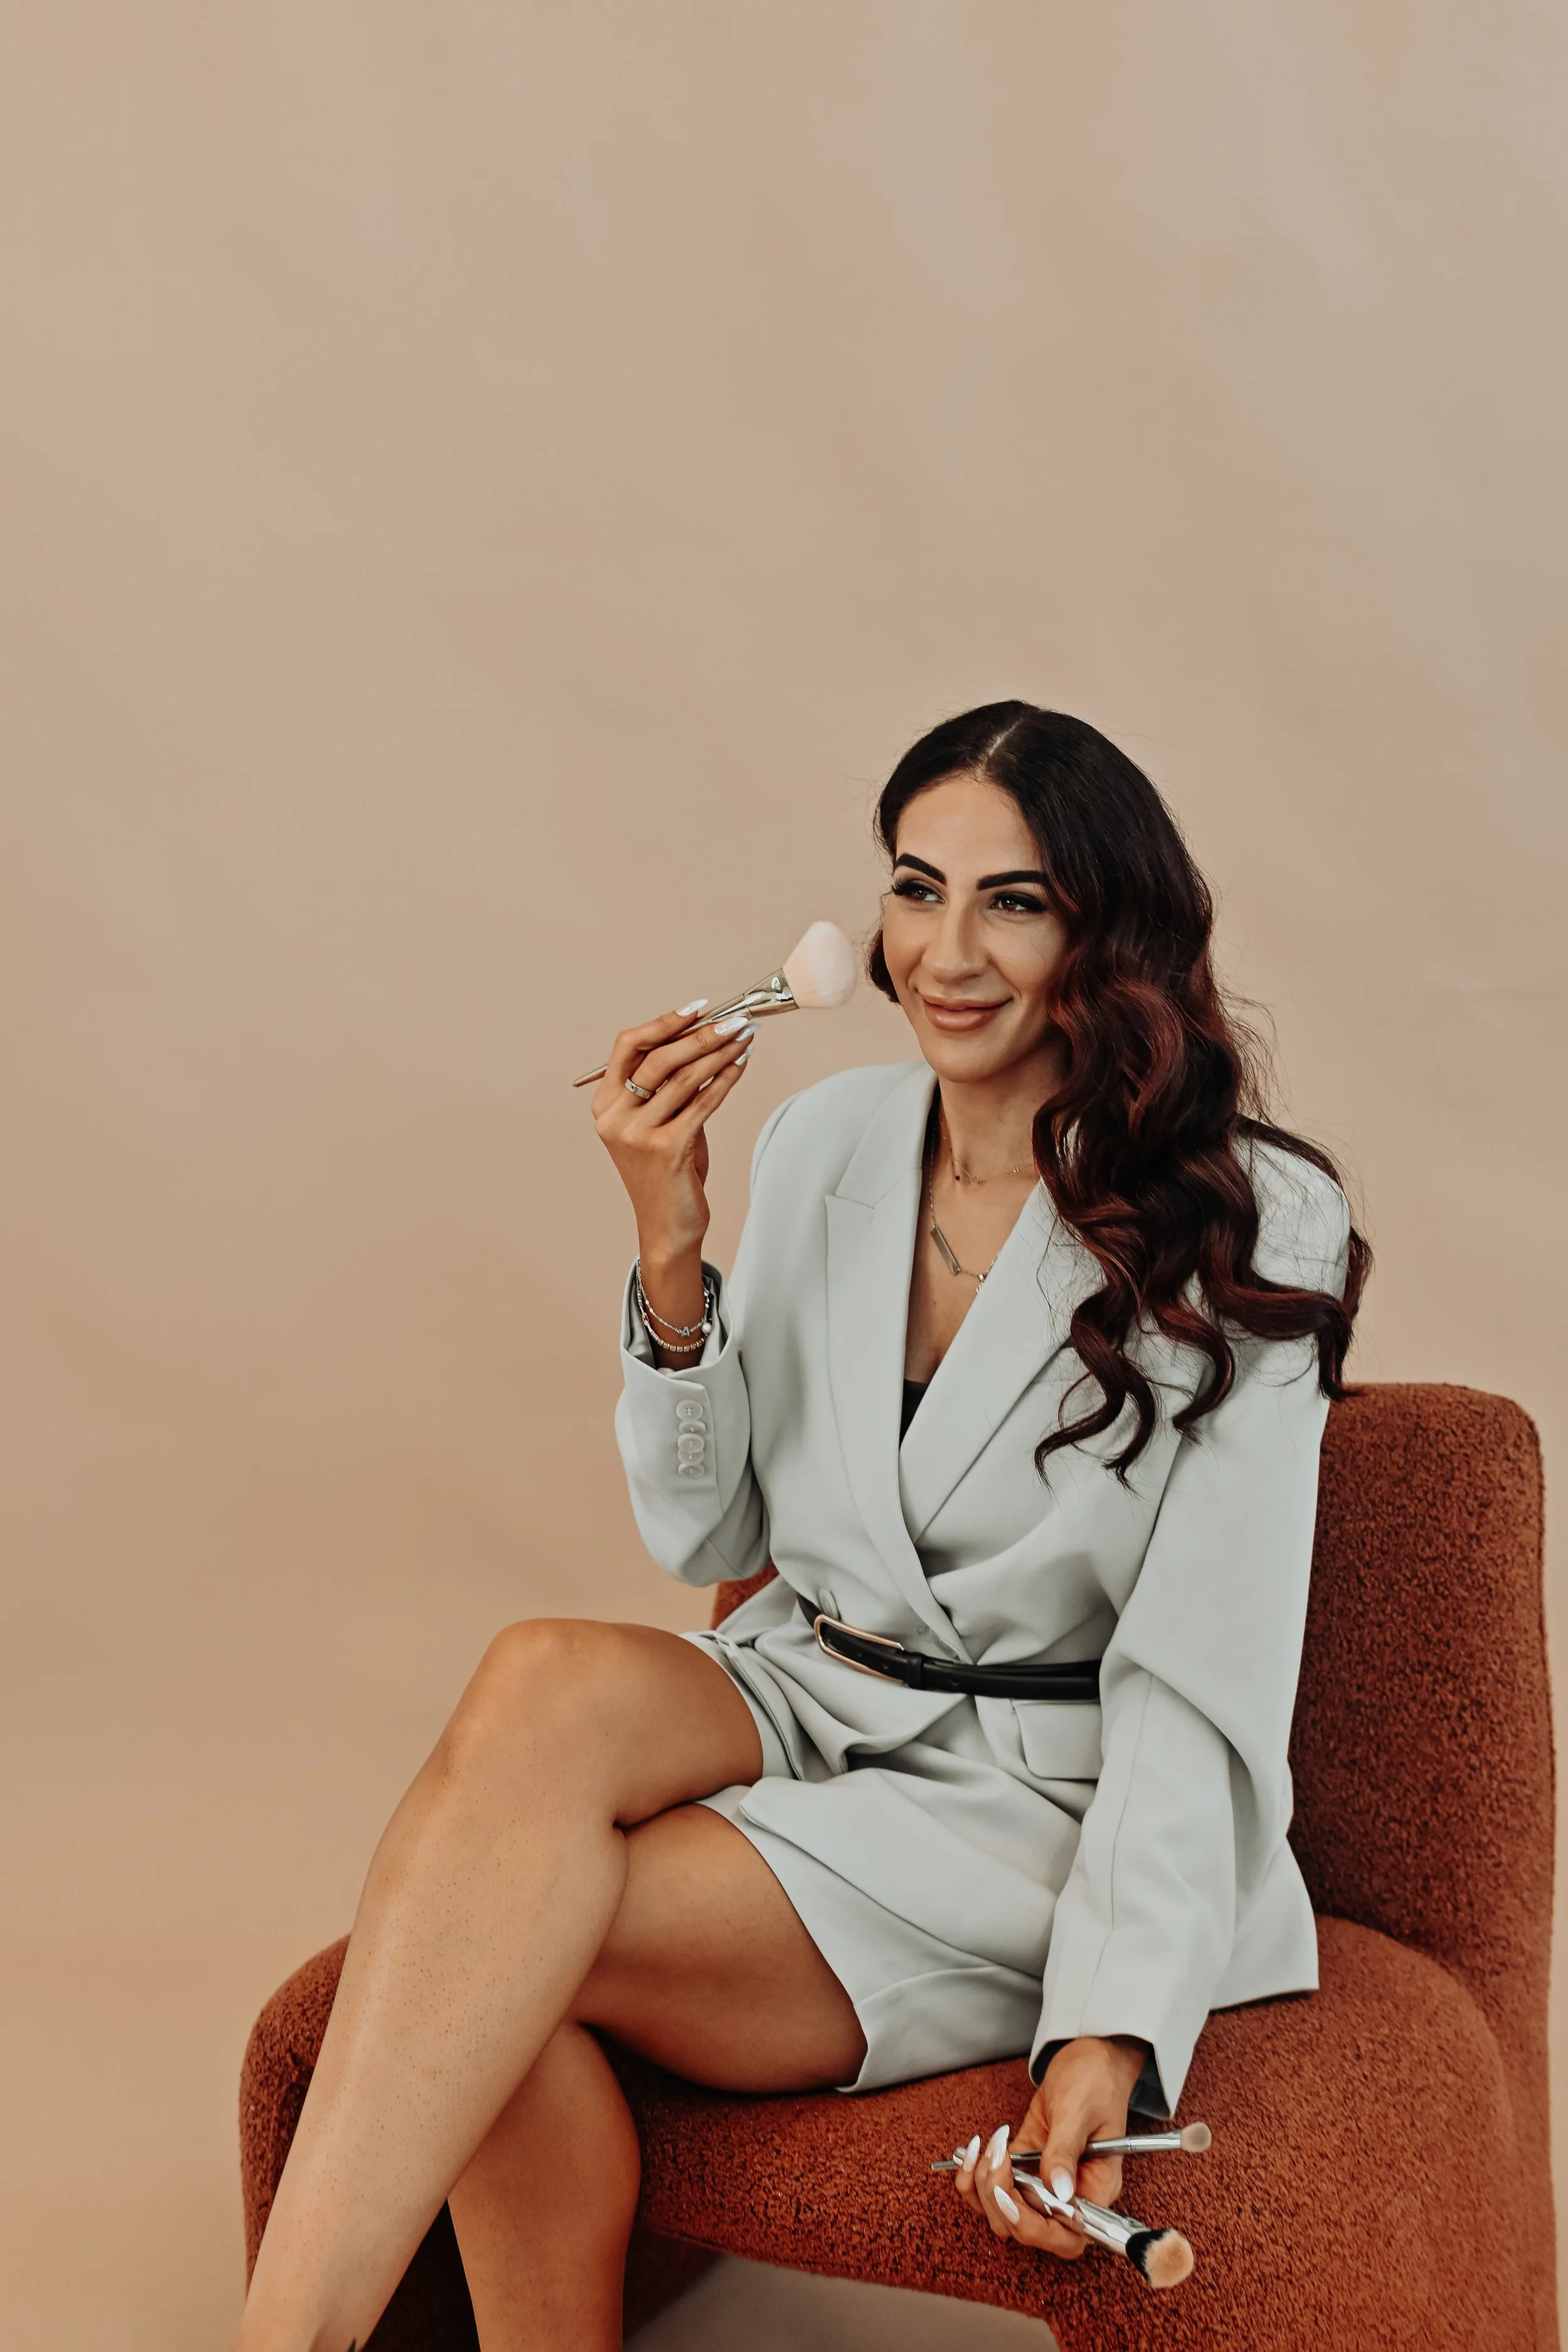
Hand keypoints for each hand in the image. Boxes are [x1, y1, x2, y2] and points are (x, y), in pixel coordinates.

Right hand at [590, 1004, 753, 1266]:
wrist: (667, 1228)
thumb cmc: (666, 1174)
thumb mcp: (658, 1124)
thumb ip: (669, 1088)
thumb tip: (704, 1040)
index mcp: (604, 1106)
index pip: (628, 1046)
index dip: (663, 1023)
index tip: (697, 1009)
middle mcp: (615, 1118)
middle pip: (659, 1057)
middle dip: (702, 1034)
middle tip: (734, 1020)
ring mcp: (637, 1134)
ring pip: (685, 1078)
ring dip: (720, 1053)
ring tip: (745, 1037)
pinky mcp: (666, 1149)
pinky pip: (703, 1103)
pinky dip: (726, 1080)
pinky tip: (741, 1065)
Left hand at [952, 2035, 1146, 2259]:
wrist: (1090, 2059)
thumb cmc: (1096, 2081)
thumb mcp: (1079, 2112)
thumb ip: (1066, 2151)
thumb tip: (1059, 2191)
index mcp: (1095, 2191)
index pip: (1065, 2237)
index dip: (1031, 2227)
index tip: (1006, 2195)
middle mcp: (1070, 2196)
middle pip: (1026, 2229)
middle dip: (999, 2198)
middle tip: (997, 2155)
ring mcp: (1043, 2183)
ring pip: (1002, 2212)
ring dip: (982, 2184)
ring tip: (985, 2146)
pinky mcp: (1024, 2166)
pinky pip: (994, 2186)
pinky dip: (975, 2173)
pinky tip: (975, 2147)